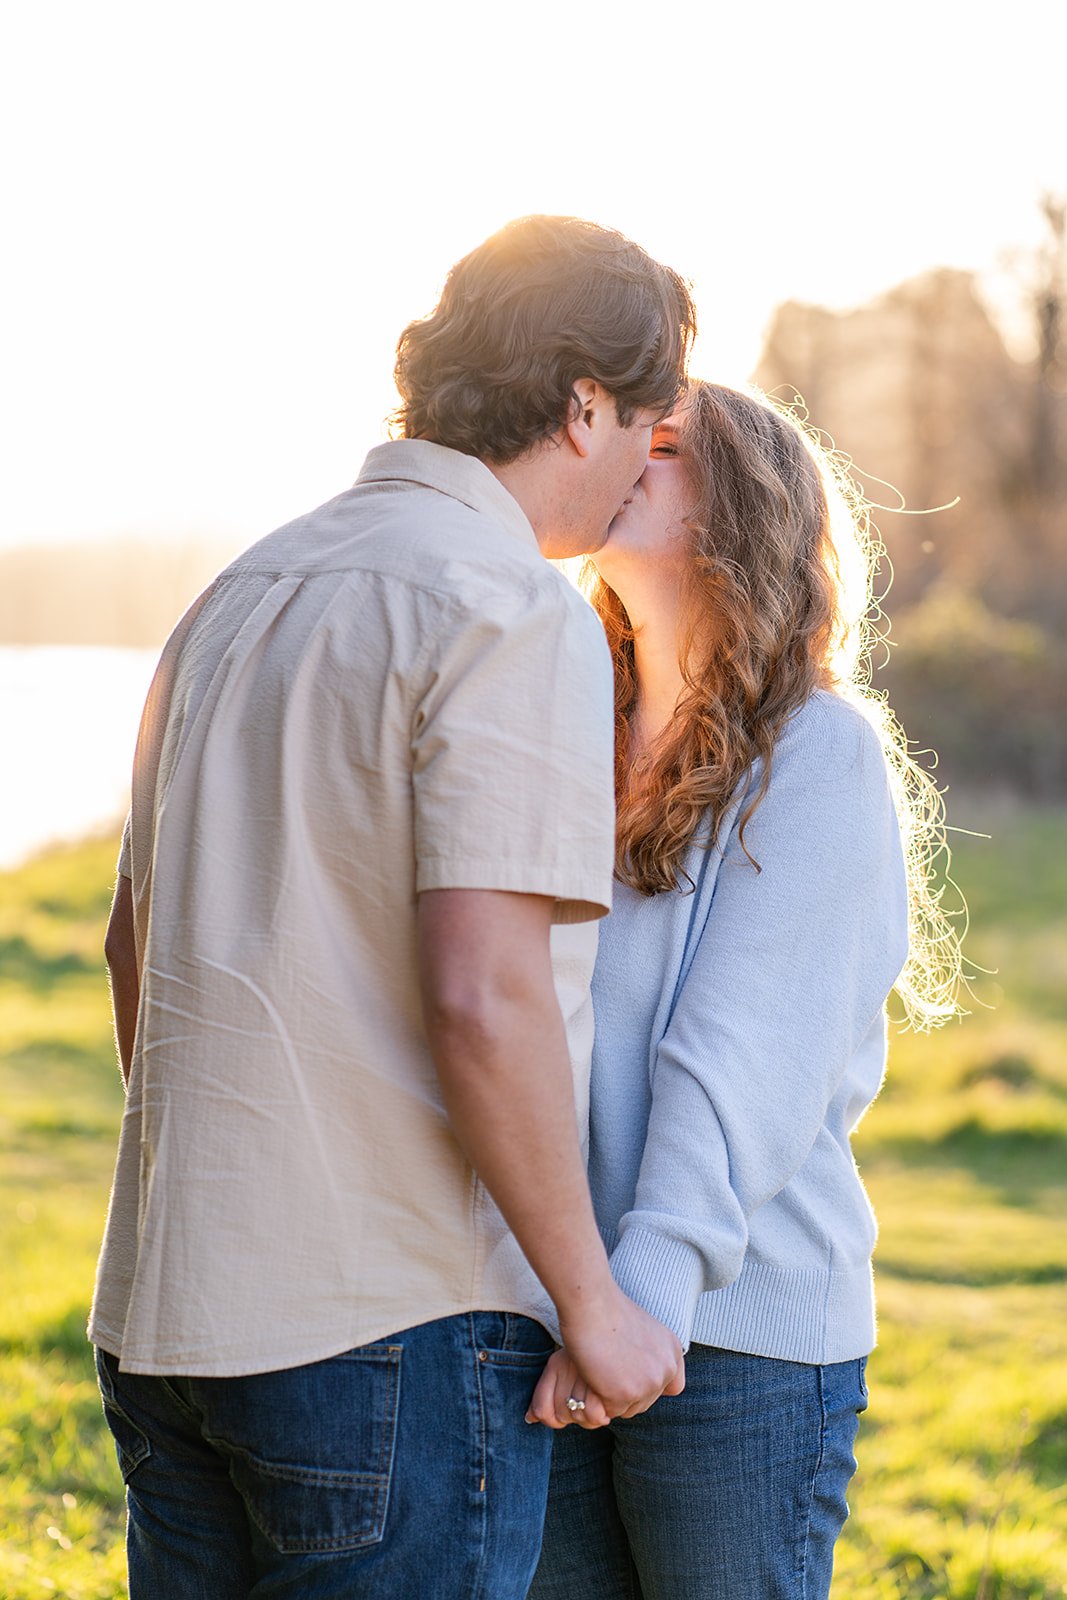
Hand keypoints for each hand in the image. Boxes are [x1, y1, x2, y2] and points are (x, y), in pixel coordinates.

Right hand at [526, 1289, 684, 1427]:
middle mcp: (666, 1369)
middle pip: (646, 1402)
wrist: (591, 1304)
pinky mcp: (626, 1395)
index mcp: (673, 1350)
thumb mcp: (644, 1330)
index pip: (673, 1387)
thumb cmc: (607, 1311)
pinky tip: (593, 1373)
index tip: (632, 1375)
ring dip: (612, 1397)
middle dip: (626, 1392)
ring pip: (629, 1409)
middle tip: (608, 1367)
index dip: (650, 1386)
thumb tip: (643, 1378)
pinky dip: (598, 1398)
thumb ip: (651, 1354)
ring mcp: (648, 1384)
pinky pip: (610, 1411)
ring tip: (601, 1367)